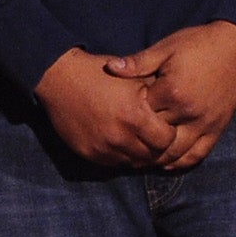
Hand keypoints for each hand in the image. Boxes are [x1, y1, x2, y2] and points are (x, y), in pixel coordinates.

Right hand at [33, 46, 178, 167]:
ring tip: (138, 140)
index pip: (167, 140)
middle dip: (157, 147)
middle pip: (153, 156)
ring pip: (135, 163)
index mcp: (134, 116)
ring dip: (140, 154)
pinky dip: (121, 155)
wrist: (58, 78)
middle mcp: (120, 136)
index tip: (166, 125)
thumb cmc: (99, 73)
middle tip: (155, 137)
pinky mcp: (89, 153)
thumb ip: (156, 94)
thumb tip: (176, 107)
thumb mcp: (132, 78)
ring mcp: (103, 148)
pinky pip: (114, 163)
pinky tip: (121, 142)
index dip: (169, 133)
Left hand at [107, 21, 235, 170]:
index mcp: (172, 91)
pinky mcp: (218, 129)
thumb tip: (109, 67)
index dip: (128, 113)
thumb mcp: (166, 48)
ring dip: (156, 158)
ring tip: (138, 160)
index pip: (141, 112)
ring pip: (175, 152)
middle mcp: (188, 112)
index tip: (117, 115)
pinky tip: (166, 164)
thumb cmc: (199, 43)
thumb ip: (138, 62)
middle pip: (155, 135)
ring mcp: (205, 123)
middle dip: (138, 140)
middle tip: (120, 144)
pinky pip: (198, 154)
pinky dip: (181, 162)